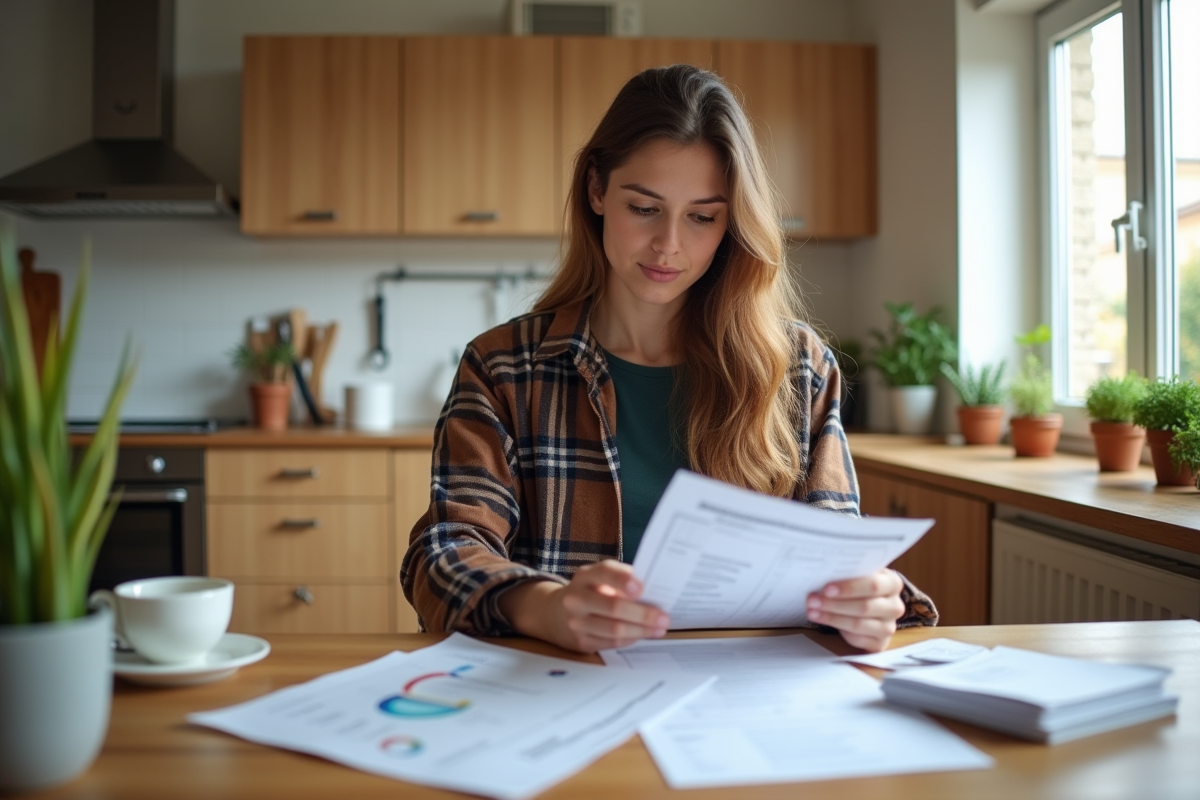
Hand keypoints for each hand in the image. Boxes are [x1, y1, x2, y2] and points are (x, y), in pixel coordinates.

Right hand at [499, 560, 669, 653]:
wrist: (554, 614)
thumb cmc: (589, 592)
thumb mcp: (598, 580)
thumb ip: (622, 580)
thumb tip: (655, 591)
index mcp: (585, 576)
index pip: (604, 572)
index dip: (623, 580)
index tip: (641, 588)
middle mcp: (576, 598)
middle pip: (613, 607)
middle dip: (643, 614)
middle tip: (663, 617)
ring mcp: (576, 622)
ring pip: (614, 630)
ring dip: (641, 630)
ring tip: (659, 629)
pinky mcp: (581, 642)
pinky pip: (612, 643)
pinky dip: (631, 639)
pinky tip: (643, 635)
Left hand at [806, 568, 905, 652]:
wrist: (868, 602)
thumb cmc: (860, 585)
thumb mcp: (858, 574)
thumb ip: (848, 573)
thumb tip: (824, 572)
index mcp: (892, 583)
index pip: (873, 585)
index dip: (849, 588)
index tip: (827, 588)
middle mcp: (895, 606)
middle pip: (865, 607)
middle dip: (835, 604)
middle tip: (813, 600)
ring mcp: (889, 626)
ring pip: (858, 624)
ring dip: (831, 618)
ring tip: (812, 611)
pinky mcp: (879, 643)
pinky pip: (857, 639)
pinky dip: (838, 631)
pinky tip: (823, 621)